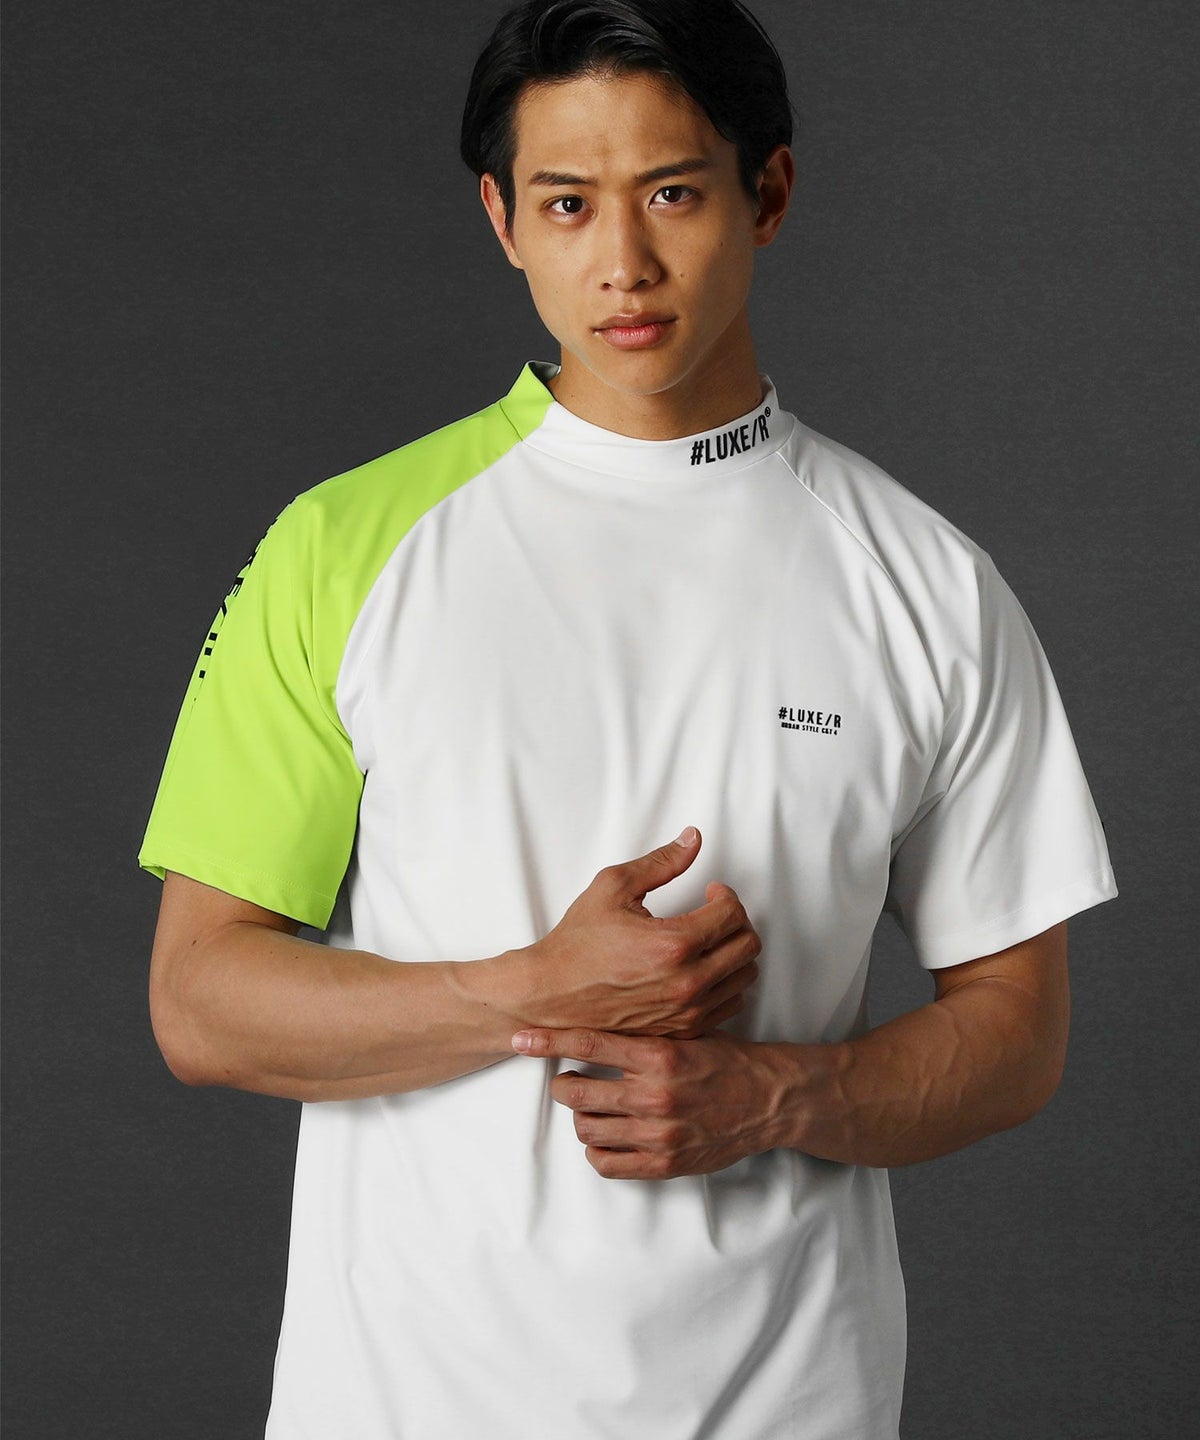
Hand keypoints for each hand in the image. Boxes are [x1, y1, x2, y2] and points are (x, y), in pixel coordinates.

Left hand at [511, 1027, 781, 1179]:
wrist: (768, 1099)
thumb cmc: (725, 1060)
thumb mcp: (688, 1032)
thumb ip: (645, 1031)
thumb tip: (598, 1017)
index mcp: (659, 1055)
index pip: (589, 1044)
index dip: (549, 1041)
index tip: (521, 1038)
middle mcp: (655, 1094)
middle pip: (577, 1093)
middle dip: (562, 1085)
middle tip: (565, 1081)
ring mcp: (658, 1132)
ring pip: (587, 1129)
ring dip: (581, 1116)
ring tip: (589, 1107)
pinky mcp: (664, 1163)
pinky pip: (607, 1163)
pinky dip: (596, 1149)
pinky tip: (605, 1136)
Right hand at [515, 828, 760, 1039]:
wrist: (551, 993)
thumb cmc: (578, 943)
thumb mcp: (613, 886)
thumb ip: (661, 862)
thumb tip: (693, 839)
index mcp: (674, 944)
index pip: (733, 914)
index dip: (726, 894)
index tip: (711, 890)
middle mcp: (687, 983)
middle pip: (748, 945)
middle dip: (735, 919)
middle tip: (713, 911)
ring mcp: (687, 1011)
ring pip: (744, 977)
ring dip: (734, 951)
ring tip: (709, 939)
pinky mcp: (682, 1029)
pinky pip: (729, 1003)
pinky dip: (725, 981)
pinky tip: (702, 966)